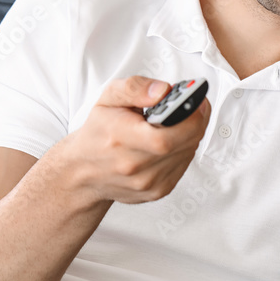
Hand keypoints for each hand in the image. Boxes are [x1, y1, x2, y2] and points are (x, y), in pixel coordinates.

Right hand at [60, 75, 210, 204]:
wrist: (83, 171)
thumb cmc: (98, 132)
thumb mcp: (108, 98)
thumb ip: (135, 88)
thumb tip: (163, 91)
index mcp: (120, 139)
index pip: (166, 136)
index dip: (189, 116)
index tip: (196, 101)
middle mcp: (133, 166)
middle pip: (184, 143)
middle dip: (196, 120)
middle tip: (195, 106)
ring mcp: (147, 183)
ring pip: (188, 153)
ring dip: (191, 135)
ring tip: (179, 122)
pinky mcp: (157, 191)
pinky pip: (184, 166)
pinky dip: (183, 150)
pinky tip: (172, 141)